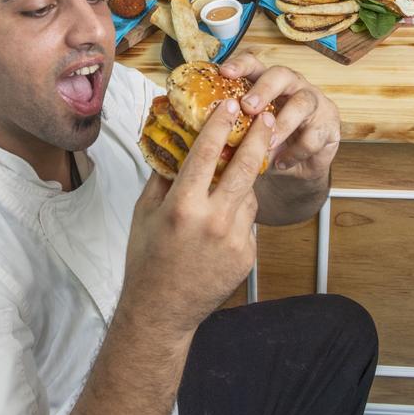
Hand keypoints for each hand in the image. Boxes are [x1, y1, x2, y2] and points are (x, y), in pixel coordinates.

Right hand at [120, 97, 274, 338]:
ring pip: (249, 196)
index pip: (205, 154)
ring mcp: (234, 240)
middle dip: (258, 138)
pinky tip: (220, 226)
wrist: (162, 310)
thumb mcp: (145, 212)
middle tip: (268, 118)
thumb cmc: (147, 258)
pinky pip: (248, 223)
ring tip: (228, 184)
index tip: (231, 104)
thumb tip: (174, 143)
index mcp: (182, 207)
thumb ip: (162, 177)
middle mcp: (212, 221)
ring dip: (243, 184)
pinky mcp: (247, 256)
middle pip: (244, 168)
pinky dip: (238, 216)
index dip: (220, 125)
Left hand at [219, 53, 339, 181]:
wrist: (297, 169)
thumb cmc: (267, 144)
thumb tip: (203, 137)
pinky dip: (296, 151)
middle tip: (248, 106)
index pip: (254, 63)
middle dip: (264, 89)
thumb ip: (233, 131)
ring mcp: (314, 102)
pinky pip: (315, 135)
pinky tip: (282, 162)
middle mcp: (291, 86)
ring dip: (283, 124)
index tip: (224, 72)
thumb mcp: (248, 136)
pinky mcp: (330, 124)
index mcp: (266, 83)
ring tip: (267, 142)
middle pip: (281, 74)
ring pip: (302, 102)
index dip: (240, 64)